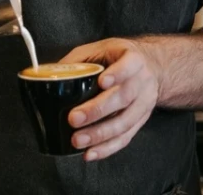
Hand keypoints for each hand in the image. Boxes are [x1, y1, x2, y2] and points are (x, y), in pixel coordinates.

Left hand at [59, 38, 162, 161]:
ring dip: (100, 134)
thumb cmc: (119, 56)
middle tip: (74, 118)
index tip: (102, 82)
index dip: (117, 74)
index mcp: (134, 59)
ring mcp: (144, 103)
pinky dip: (107, 148)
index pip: (129, 65)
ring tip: (78, 140)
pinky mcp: (141, 121)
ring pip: (125, 122)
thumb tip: (50, 75)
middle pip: (124, 97)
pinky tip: (90, 153)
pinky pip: (126, 137)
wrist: (152, 66)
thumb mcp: (101, 48)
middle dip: (98, 110)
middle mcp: (142, 82)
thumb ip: (79, 60)